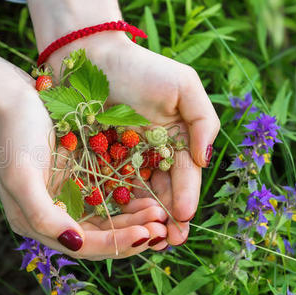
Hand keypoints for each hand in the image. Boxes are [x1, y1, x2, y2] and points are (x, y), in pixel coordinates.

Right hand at [0, 30, 168, 258]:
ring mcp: (68, 197)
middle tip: (162, 228)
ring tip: (160, 213)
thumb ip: (44, 215)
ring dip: (134, 220)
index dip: (116, 244)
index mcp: (37, 224)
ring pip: (108, 219)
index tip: (145, 234)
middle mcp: (55, 217)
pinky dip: (128, 199)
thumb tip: (74, 244)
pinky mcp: (80, 178)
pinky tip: (148, 195)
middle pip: (100, 237)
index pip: (83, 246)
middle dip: (131, 234)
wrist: (11, 100)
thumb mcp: (22, 177)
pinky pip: (109, 196)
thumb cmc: (13, 137)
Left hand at [17, 0, 219, 247]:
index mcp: (177, 138)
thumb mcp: (183, 87)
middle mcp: (154, 152)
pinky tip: (118, 222)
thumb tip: (205, 160)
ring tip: (145, 238)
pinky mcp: (99, 159)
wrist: (90, 54)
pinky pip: (109, 187)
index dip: (186, 197)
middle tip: (167, 240)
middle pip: (164, 191)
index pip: (186, 175)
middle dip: (168, 217)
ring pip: (138, 195)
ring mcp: (126, 158)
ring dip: (143, 218)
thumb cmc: (139, 67)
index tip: (183, 217)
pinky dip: (116, 206)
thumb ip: (202, 121)